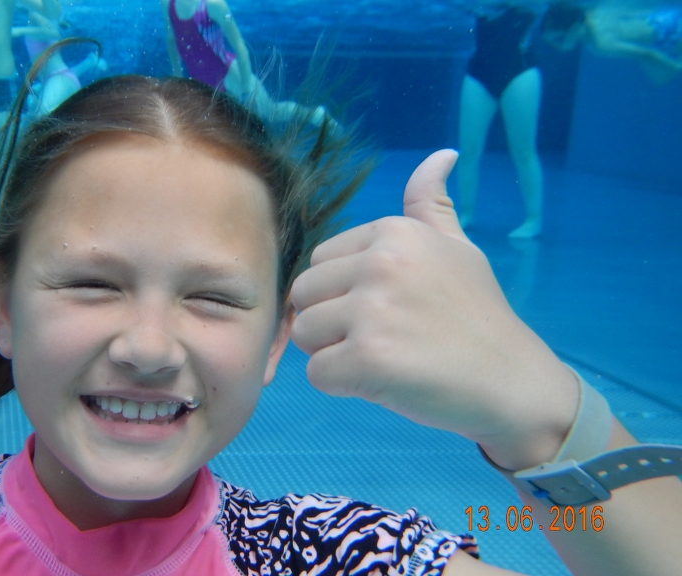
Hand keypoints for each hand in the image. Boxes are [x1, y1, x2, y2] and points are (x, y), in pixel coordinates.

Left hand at [290, 150, 577, 469]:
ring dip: (333, 354)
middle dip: (330, 322)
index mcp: (395, 233)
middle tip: (383, 336)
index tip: (390, 308)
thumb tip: (441, 155)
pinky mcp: (367, 358)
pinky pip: (316, 373)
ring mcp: (372, 310)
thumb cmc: (478, 316)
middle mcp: (381, 263)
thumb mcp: (459, 248)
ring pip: (304, 333)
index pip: (319, 261)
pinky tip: (384, 381)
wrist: (513, 381)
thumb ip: (432, 205)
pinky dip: (342, 385)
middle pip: (303, 294)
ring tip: (384, 358)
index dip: (343, 293)